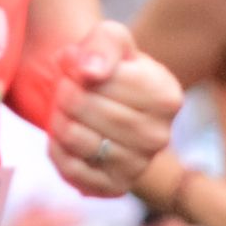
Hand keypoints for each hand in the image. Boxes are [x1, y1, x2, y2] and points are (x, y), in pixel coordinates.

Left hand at [47, 21, 181, 196]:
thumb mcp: (109, 39)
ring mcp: (139, 166)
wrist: (102, 101)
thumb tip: (90, 72)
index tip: (72, 70)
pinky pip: (74, 172)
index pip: (108, 83)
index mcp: (167, 97)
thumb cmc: (108, 66)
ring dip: (59, 121)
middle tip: (60, 89)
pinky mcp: (115, 187)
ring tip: (61, 110)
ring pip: (81, 142)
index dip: (78, 73)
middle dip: (65, 96)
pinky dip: (57, 151)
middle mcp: (160, 136)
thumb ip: (103, 44)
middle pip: (93, 113)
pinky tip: (61, 136)